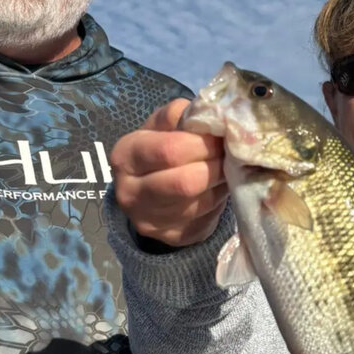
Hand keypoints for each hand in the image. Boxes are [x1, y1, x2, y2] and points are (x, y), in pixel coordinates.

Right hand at [110, 99, 227, 246]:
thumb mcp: (162, 126)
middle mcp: (130, 193)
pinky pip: (206, 219)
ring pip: (200, 202)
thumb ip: (180, 115)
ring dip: (221, 182)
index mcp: (125, 157)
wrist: (148, 192)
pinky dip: (219, 200)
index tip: (219, 135)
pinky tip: (218, 187)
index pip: (169, 151)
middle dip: (216, 164)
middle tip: (228, 153)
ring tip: (225, 167)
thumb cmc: (158, 149)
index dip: (202, 143)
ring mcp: (149, 220)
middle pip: (185, 182)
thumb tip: (208, 115)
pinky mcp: (171, 238)